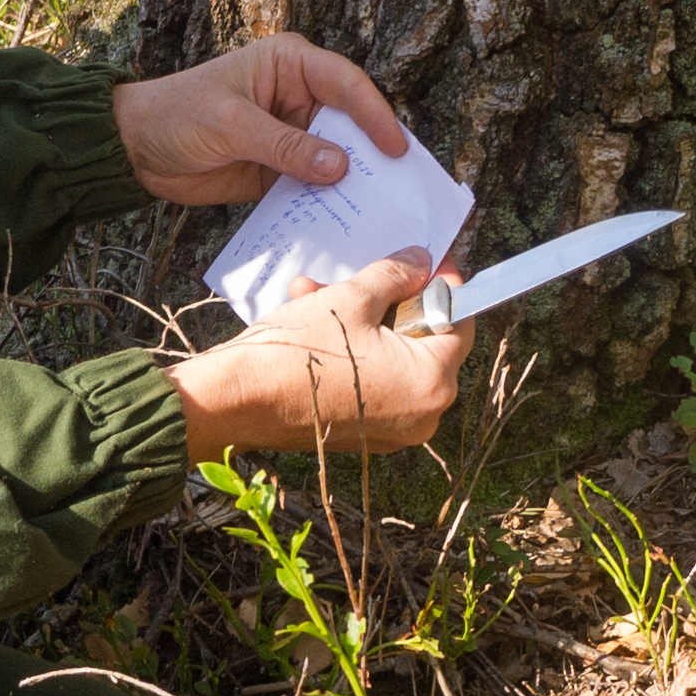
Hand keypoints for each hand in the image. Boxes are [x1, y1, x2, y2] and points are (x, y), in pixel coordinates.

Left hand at [111, 36, 412, 206]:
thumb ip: (284, 146)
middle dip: (373, 154)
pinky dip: (327, 204)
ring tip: (382, 212)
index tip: (395, 148)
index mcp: (290, 64)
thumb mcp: (231, 124)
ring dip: (354, 184)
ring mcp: (294, 136)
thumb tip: (340, 166)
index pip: (346, 84)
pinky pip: (314, 187)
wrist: (135, 149)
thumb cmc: (178, 114)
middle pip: (352, 124)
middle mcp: (300, 97)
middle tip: (403, 187)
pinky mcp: (281, 171)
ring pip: (338, 159)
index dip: (374, 115)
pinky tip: (345, 225)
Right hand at [166, 252, 471, 461]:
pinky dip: (351, 352)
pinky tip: (312, 321)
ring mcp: (392, 431)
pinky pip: (371, 382)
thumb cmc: (296, 353)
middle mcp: (422, 416)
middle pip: (424, 342)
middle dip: (391, 303)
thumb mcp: (351, 298)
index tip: (427, 263)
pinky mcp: (361, 434)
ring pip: (391, 359)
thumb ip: (395, 276)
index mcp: (432, 382)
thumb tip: (420, 261)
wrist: (236, 403)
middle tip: (367, 276)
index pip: (459, 323)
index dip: (443, 286)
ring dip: (361, 322)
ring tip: (318, 291)